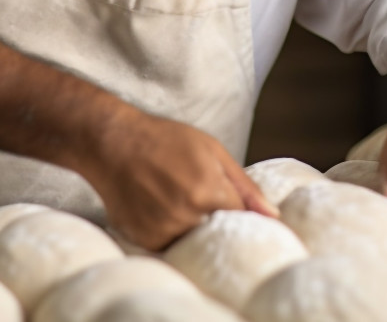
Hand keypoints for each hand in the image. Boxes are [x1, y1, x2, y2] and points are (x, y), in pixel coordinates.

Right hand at [81, 109, 275, 250]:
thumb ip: (244, 186)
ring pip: (194, 242)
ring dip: (194, 227)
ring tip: (178, 199)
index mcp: (207, 190)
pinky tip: (162, 208)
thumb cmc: (165, 140)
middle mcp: (185, 214)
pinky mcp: (146, 240)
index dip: (241, 213)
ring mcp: (163, 230)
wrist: (112, 144)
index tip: (236, 208)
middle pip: (219, 233)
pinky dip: (172, 232)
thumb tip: (273, 216)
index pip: (242, 220)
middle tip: (200, 197)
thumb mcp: (211, 150)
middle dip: (217, 220)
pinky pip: (171, 246)